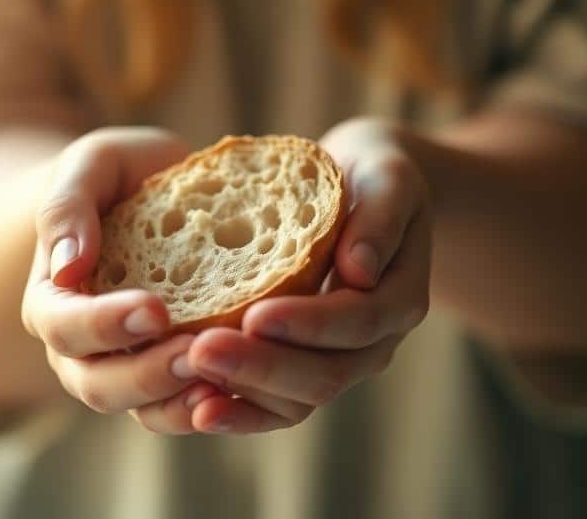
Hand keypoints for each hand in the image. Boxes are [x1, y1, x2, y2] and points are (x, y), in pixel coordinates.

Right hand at [22, 127, 218, 430]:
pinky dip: (210, 404)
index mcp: (54, 298)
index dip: (104, 324)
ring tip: (224, 379)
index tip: (155, 308)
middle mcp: (83, 345)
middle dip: (147, 374)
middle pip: (99, 383)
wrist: (156, 193)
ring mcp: (126, 364)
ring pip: (142, 406)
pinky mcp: (169, 371)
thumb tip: (67, 267)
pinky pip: (182, 404)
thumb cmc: (118, 176)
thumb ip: (67, 206)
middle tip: (197, 352)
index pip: (64, 326)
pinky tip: (243, 386)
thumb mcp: (91, 166)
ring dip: (181, 400)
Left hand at [184, 119, 431, 432]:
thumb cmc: (370, 177)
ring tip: (187, 380)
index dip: (308, 323)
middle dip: (261, 366)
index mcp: (399, 298)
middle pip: (324, 374)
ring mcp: (339, 360)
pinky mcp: (304, 365)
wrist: (361, 192)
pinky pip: (276, 403)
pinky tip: (197, 408)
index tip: (254, 314)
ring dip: (242, 393)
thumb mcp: (387, 176)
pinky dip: (239, 410)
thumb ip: (379, 217)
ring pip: (297, 400)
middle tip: (201, 351)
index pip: (357, 321)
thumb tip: (359, 271)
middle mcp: (372, 342)